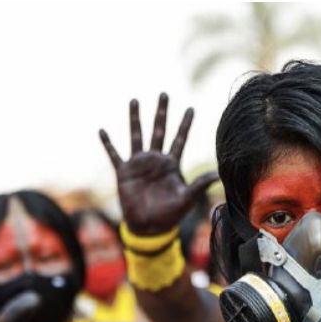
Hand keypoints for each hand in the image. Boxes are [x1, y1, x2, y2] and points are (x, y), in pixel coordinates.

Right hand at [99, 93, 217, 235]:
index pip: (180, 139)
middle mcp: (156, 160)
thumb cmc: (171, 215)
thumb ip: (200, 184)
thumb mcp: (187, 198)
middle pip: (159, 130)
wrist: (150, 227)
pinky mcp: (124, 172)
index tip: (191, 108)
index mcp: (171, 164)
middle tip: (164, 94)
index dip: (185, 124)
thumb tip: (219, 174)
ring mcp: (139, 164)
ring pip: (137, 135)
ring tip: (134, 100)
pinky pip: (114, 154)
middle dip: (162, 112)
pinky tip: (102, 130)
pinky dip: (108, 143)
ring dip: (135, 118)